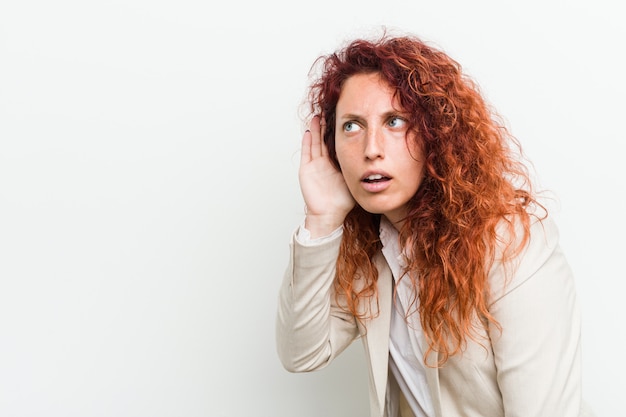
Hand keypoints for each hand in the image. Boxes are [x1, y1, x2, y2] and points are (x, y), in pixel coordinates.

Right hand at [299, 115, 354, 237]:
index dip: (338, 132)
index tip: (342, 119)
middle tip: (328, 111)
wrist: (330, 215)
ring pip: (315, 143)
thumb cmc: (342, 202)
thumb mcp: (356, 181)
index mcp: (336, 164)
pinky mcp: (306, 170)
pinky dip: (307, 142)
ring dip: (316, 130)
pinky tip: (309, 131)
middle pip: (324, 140)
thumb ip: (363, 170)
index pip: (336, 144)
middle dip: (326, 126)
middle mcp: (324, 163)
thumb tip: (379, 161)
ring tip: (317, 116)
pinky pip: (306, 153)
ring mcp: (314, 166)